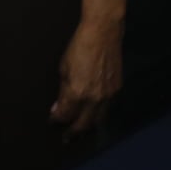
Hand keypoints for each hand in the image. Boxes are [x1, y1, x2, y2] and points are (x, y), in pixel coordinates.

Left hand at [50, 16, 123, 136]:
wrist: (103, 32)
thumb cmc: (79, 46)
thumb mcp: (64, 68)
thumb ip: (62, 91)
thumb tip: (59, 107)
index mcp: (77, 93)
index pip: (65, 115)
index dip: (57, 119)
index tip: (53, 120)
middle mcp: (93, 99)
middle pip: (83, 125)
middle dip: (73, 132)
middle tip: (66, 138)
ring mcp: (108, 95)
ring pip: (98, 120)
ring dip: (88, 125)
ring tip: (81, 130)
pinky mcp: (117, 88)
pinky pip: (107, 108)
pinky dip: (99, 112)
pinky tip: (94, 112)